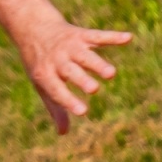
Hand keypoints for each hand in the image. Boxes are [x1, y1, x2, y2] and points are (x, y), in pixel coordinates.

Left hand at [20, 19, 132, 134]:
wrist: (34, 28)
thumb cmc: (41, 64)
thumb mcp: (42, 84)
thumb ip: (56, 107)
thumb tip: (63, 133)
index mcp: (45, 74)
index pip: (57, 90)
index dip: (69, 101)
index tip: (83, 112)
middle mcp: (57, 60)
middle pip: (71, 71)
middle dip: (82, 79)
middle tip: (93, 89)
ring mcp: (70, 46)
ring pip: (85, 55)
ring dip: (97, 63)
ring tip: (110, 74)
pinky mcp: (82, 34)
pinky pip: (98, 35)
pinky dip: (112, 37)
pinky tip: (128, 38)